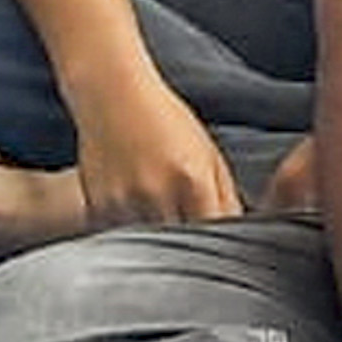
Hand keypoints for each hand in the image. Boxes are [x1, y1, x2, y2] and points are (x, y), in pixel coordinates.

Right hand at [64, 72, 242, 231]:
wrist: (111, 93)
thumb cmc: (165, 120)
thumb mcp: (207, 153)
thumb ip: (226, 197)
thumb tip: (242, 236)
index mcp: (193, 180)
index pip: (216, 235)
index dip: (220, 244)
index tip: (220, 246)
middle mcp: (158, 194)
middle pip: (185, 247)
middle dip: (192, 249)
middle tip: (191, 237)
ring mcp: (126, 202)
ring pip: (152, 248)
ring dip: (160, 245)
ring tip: (158, 217)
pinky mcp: (99, 206)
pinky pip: (122, 238)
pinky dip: (131, 234)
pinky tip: (134, 209)